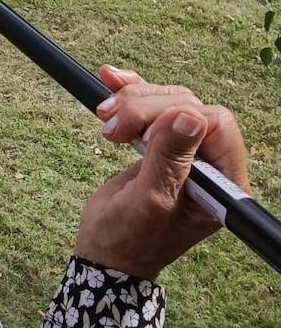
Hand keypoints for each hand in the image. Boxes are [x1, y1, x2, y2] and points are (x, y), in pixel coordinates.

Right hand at [74, 65, 250, 280]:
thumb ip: (169, 160)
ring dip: (132, 101)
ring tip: (105, 120)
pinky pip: (151, 101)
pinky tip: (111, 78)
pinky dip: (129, 89)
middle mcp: (210, 162)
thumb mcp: (150, 202)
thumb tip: (189, 117)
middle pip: (188, 105)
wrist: (105, 248)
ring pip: (167, 98)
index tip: (145, 137)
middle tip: (112, 130)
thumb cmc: (129, 237)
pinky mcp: (159, 140)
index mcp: (222, 183)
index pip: (216, 123)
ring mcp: (185, 149)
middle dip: (146, 108)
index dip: (179, 118)